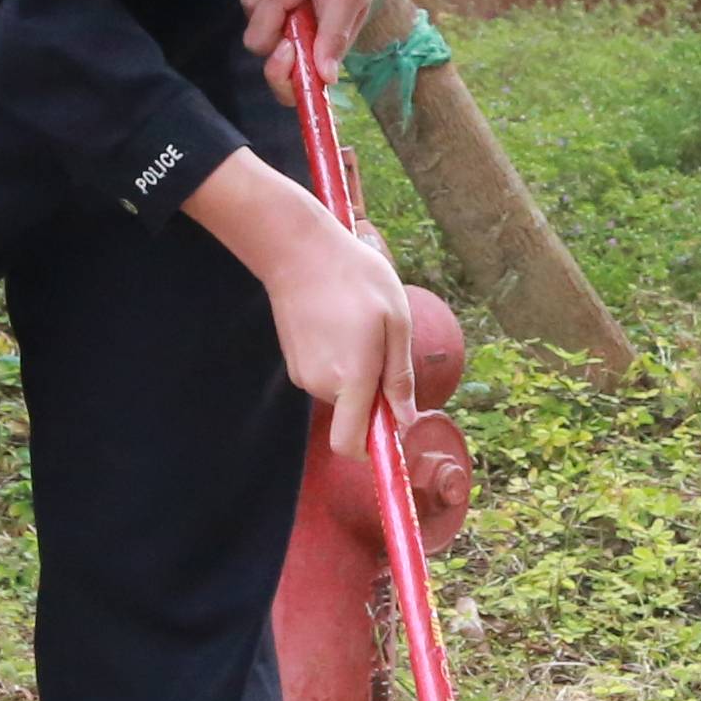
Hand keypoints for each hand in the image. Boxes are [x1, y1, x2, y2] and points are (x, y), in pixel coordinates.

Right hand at [187, 150, 417, 458]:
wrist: (299, 250)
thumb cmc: (356, 279)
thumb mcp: (396, 322)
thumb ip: (400, 376)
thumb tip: (405, 420)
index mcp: (351, 379)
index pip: (351, 444)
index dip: (373, 449)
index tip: (394, 429)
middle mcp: (322, 385)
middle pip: (354, 417)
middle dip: (375, 396)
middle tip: (386, 347)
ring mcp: (303, 375)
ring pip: (342, 394)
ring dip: (359, 374)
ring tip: (362, 327)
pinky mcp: (294, 362)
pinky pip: (327, 376)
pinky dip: (341, 361)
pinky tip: (342, 323)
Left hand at [239, 0, 376, 83]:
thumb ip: (335, 36)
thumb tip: (328, 78)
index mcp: (315, 45)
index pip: (289, 85)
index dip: (281, 76)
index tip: (288, 48)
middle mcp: (286, 32)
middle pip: (257, 42)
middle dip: (275, 7)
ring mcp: (265, 7)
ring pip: (250, 1)